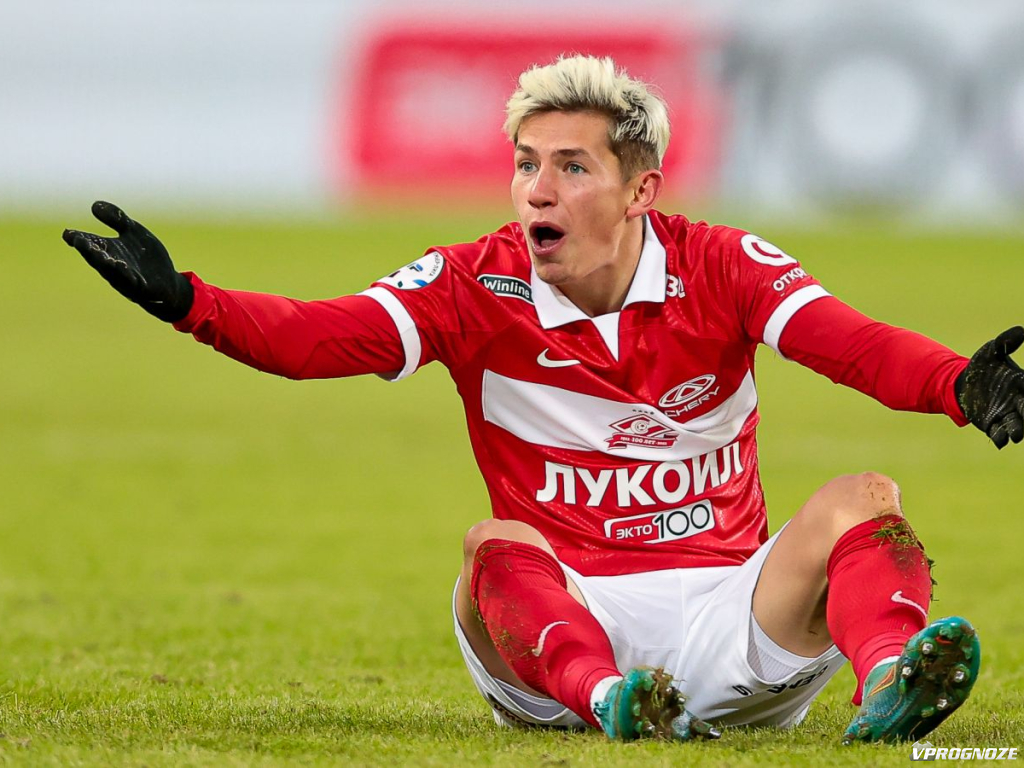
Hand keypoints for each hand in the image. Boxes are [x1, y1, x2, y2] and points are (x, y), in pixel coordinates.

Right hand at [63, 201, 193, 322]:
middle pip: (97, 258)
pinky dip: (126, 274)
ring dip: (104, 262)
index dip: (78, 239)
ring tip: (97, 253)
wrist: (168, 283)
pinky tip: (122, 265)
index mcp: (109, 251)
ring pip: (112, 271)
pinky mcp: (142, 287)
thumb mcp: (133, 232)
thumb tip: (94, 205)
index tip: (67, 233)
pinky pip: (132, 281)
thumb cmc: (146, 257)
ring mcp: (126, 278)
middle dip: (88, 250)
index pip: (90, 243)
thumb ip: (117, 219)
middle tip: (78, 241)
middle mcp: (113, 265)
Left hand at [955, 326, 1023, 448]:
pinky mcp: (992, 425)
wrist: (963, 384)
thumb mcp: (992, 351)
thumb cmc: (983, 366)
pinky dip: (1000, 438)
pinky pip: (999, 434)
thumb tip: (1021, 329)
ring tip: (1016, 434)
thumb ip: (1006, 343)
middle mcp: (1019, 402)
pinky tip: (1000, 440)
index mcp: (1022, 384)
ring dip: (1018, 431)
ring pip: (1017, 426)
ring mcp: (1006, 415)